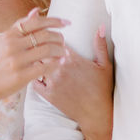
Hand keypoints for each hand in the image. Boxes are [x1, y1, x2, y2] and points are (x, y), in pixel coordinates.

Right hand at [0, 9, 66, 105]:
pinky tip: (58, 64)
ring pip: (47, 50)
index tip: (66, 23)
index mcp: (9, 34)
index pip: (36, 22)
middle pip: (45, 35)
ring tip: (63, 53)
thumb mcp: (4, 40)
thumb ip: (20, 26)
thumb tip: (37, 10)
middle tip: (63, 42)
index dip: (54, 21)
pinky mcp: (21, 75)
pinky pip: (45, 67)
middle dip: (59, 38)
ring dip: (60, 51)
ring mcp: (16, 60)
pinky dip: (55, 64)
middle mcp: (12, 45)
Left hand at [36, 25, 112, 139]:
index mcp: (71, 58)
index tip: (52, 37)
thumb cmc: (102, 89)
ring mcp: (52, 82)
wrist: (97, 113)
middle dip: (40, 47)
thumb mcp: (105, 65)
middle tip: (39, 45)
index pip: (54, 40)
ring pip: (36, 65)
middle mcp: (59, 68)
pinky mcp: (48, 95)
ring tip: (35, 58)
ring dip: (36, 61)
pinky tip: (36, 75)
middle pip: (41, 50)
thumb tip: (101, 26)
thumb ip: (100, 44)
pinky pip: (34, 82)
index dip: (52, 37)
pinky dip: (34, 77)